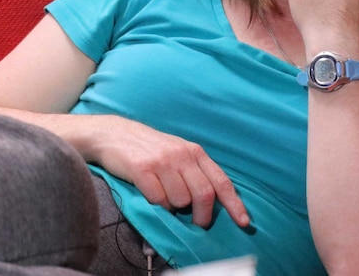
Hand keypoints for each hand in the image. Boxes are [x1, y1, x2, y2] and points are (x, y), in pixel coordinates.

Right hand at [93, 116, 249, 228]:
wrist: (114, 134)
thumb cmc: (150, 148)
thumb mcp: (178, 152)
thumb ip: (196, 171)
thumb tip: (214, 202)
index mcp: (195, 152)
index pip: (221, 181)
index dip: (234, 204)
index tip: (244, 222)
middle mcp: (182, 155)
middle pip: (204, 196)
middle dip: (202, 217)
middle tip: (195, 224)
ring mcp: (162, 161)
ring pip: (180, 201)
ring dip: (174, 207)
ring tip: (163, 194)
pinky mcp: (142, 169)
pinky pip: (158, 200)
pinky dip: (157, 204)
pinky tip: (150, 192)